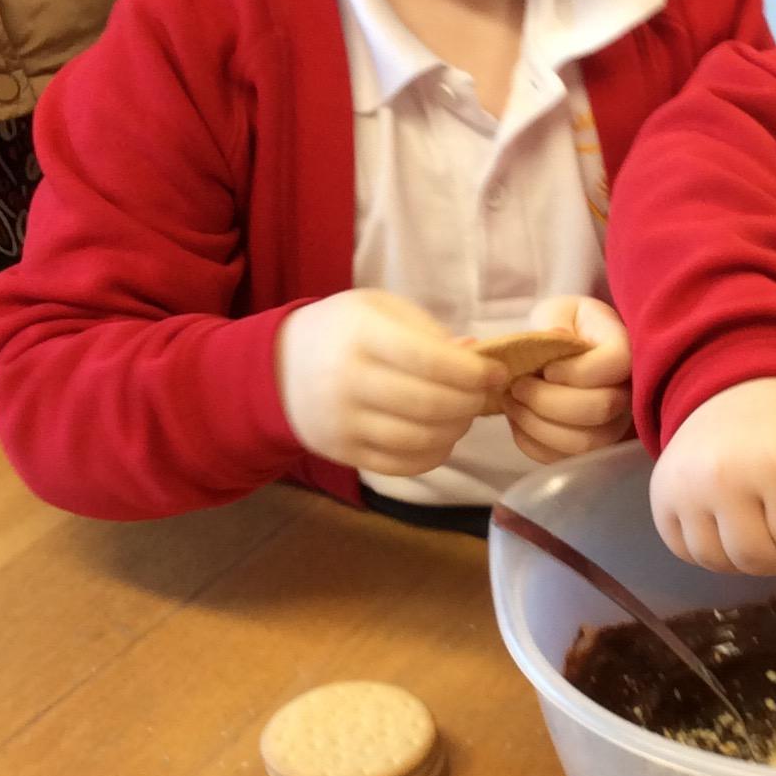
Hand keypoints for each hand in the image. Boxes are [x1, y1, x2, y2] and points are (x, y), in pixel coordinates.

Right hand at [275, 290, 497, 474]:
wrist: (278, 368)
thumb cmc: (342, 331)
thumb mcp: (380, 310)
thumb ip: (429, 332)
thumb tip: (476, 358)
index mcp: (363, 334)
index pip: (431, 360)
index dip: (474, 372)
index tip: (496, 373)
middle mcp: (350, 380)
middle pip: (431, 405)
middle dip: (470, 403)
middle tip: (482, 396)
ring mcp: (344, 422)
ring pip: (420, 440)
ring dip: (456, 431)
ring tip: (462, 416)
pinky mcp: (343, 453)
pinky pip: (402, 465)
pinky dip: (433, 456)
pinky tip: (441, 438)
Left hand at [502, 297, 633, 465]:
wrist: (565, 354)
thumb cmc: (564, 328)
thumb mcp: (558, 312)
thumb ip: (556, 320)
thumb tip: (557, 336)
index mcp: (625, 348)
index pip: (615, 363)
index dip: (576, 370)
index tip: (547, 367)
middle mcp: (629, 392)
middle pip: (599, 408)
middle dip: (547, 400)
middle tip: (517, 385)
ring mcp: (613, 426)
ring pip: (583, 442)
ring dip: (536, 424)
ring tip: (512, 402)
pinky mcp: (590, 450)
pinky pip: (563, 459)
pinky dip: (532, 443)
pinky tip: (518, 420)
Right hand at [650, 379, 775, 579]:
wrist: (738, 386)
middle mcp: (723, 476)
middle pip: (756, 561)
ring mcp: (685, 486)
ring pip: (718, 563)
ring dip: (742, 553)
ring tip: (752, 517)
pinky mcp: (659, 495)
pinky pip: (684, 552)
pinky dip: (708, 546)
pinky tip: (722, 517)